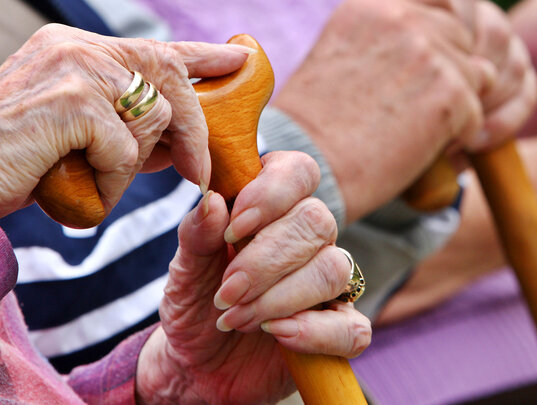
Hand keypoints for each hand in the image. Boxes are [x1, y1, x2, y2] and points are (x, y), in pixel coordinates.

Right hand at [0, 24, 250, 217]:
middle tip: (199, 169)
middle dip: (194, 128)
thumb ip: (129, 125)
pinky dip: (114, 182)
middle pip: (169, 76)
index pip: (154, 47)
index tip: (240, 57)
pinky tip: (81, 187)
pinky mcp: (74, 101)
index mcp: (75, 47)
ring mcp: (75, 68)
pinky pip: (128, 150)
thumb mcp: (81, 136)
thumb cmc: (14, 165)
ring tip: (91, 180)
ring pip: (154, 117)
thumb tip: (186, 139)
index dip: (203, 55)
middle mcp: (76, 46)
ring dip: (133, 166)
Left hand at [136, 151, 370, 404]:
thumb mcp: (183, 270)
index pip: (299, 171)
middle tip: (226, 292)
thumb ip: (197, 235)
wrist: (196, 365)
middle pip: (317, 221)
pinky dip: (314, 332)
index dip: (272, 193)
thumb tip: (213, 202)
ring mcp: (329, 285)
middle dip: (266, 259)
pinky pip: (353, 328)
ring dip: (280, 297)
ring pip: (334, 269)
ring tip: (238, 318)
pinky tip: (277, 334)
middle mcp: (309, 239)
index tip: (234, 228)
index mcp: (274, 207)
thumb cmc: (195, 304)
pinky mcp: (339, 330)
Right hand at [273, 0, 536, 221]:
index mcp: (375, 3)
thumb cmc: (319, 122)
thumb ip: (392, 35)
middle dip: (456, 73)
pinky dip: (458, 136)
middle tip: (421, 108)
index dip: (462, 27)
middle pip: (468, 39)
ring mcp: (429, 53)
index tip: (449, 57)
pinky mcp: (450, 94)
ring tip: (413, 130)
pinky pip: (477, 113)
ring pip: (478, 76)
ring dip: (457, 106)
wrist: (308, 165)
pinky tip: (418, 148)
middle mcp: (404, 18)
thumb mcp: (344, 52)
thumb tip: (450, 40)